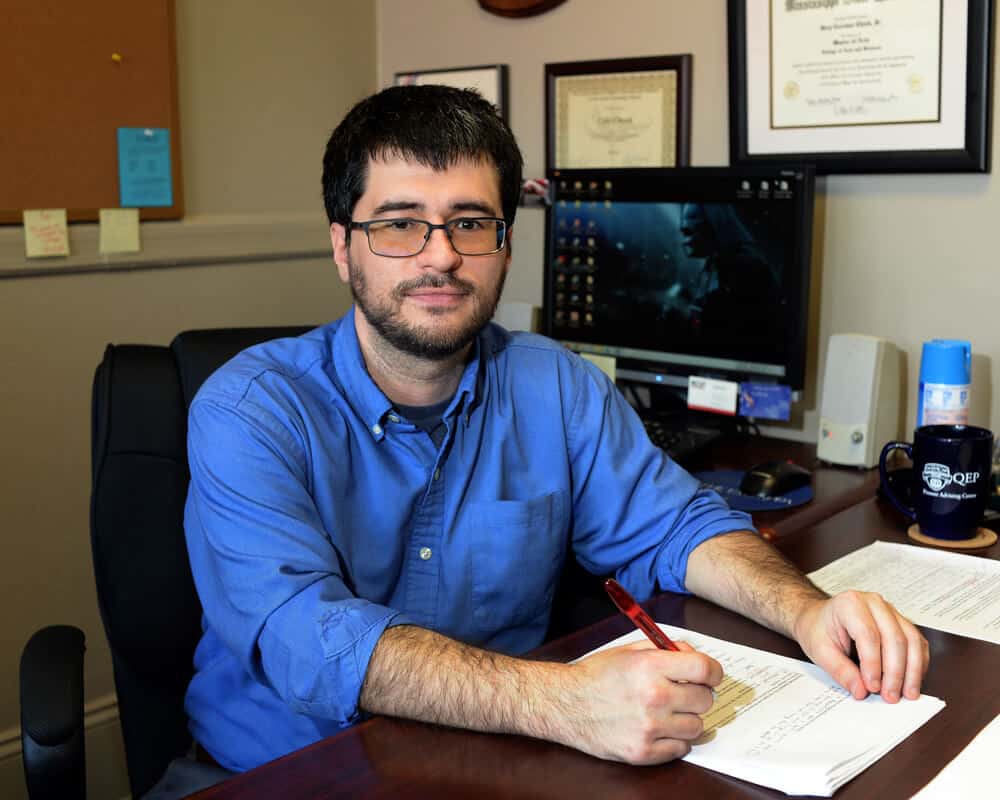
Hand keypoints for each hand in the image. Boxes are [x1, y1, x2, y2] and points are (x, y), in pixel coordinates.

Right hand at [562, 640, 721, 764]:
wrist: (565, 704)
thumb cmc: (597, 675)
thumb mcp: (629, 651)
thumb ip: (664, 650)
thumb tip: (693, 657)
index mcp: (650, 666)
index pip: (704, 669)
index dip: (713, 672)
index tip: (711, 676)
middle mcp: (654, 696)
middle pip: (705, 699)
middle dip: (697, 694)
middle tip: (683, 693)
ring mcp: (650, 727)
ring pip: (697, 726)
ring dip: (686, 718)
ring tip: (667, 712)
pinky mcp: (643, 752)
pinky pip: (682, 749)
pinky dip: (675, 740)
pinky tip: (658, 728)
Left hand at [793, 591, 928, 702]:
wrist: (819, 618)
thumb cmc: (818, 629)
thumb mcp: (819, 651)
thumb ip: (840, 671)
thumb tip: (861, 691)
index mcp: (850, 603)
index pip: (868, 635)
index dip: (873, 664)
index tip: (872, 687)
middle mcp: (874, 603)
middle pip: (894, 638)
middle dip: (895, 672)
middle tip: (890, 696)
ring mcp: (891, 611)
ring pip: (912, 641)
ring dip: (912, 671)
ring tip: (906, 694)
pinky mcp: (901, 623)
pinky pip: (918, 643)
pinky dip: (917, 665)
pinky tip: (912, 682)